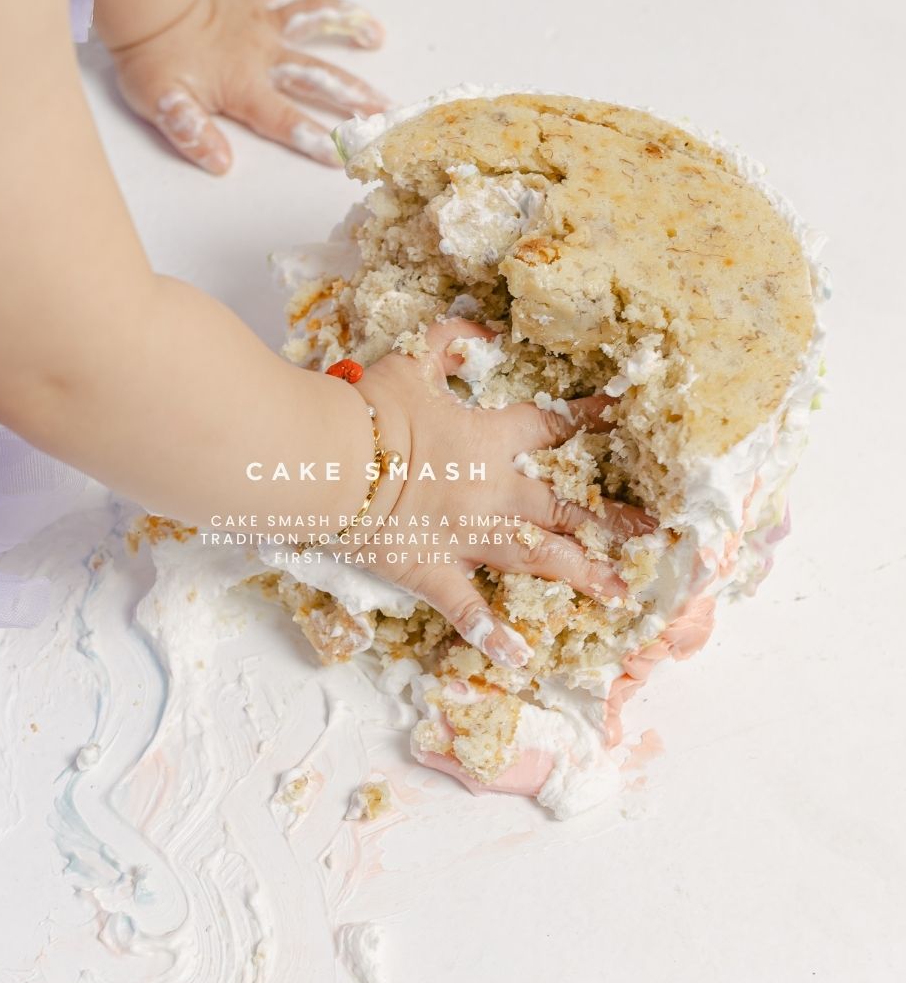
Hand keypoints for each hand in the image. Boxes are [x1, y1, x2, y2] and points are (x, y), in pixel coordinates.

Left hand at [106, 0, 388, 173]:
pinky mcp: (252, 3)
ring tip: (377, 36)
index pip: (286, 120)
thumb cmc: (152, 64)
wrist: (143, 10)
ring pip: (314, 24)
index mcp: (245, 88)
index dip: (314, 140)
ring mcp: (261, 26)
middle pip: (317, 78)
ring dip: (347, 27)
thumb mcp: (165, 109)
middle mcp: (263, 56)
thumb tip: (221, 163)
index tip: (343, 157)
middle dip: (354, 98)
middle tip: (387, 112)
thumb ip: (194, 135)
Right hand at [346, 320, 655, 669]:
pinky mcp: (432, 571)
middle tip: (651, 536)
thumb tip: (479, 326)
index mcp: (491, 440)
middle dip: (611, 521)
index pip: (552, 428)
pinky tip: (521, 656)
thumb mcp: (412, 360)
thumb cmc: (371, 409)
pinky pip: (467, 609)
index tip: (619, 418)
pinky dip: (492, 633)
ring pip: (537, 560)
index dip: (588, 420)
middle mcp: (494, 493)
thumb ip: (449, 341)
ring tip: (618, 593)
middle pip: (565, 507)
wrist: (330, 460)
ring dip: (581, 575)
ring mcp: (467, 538)